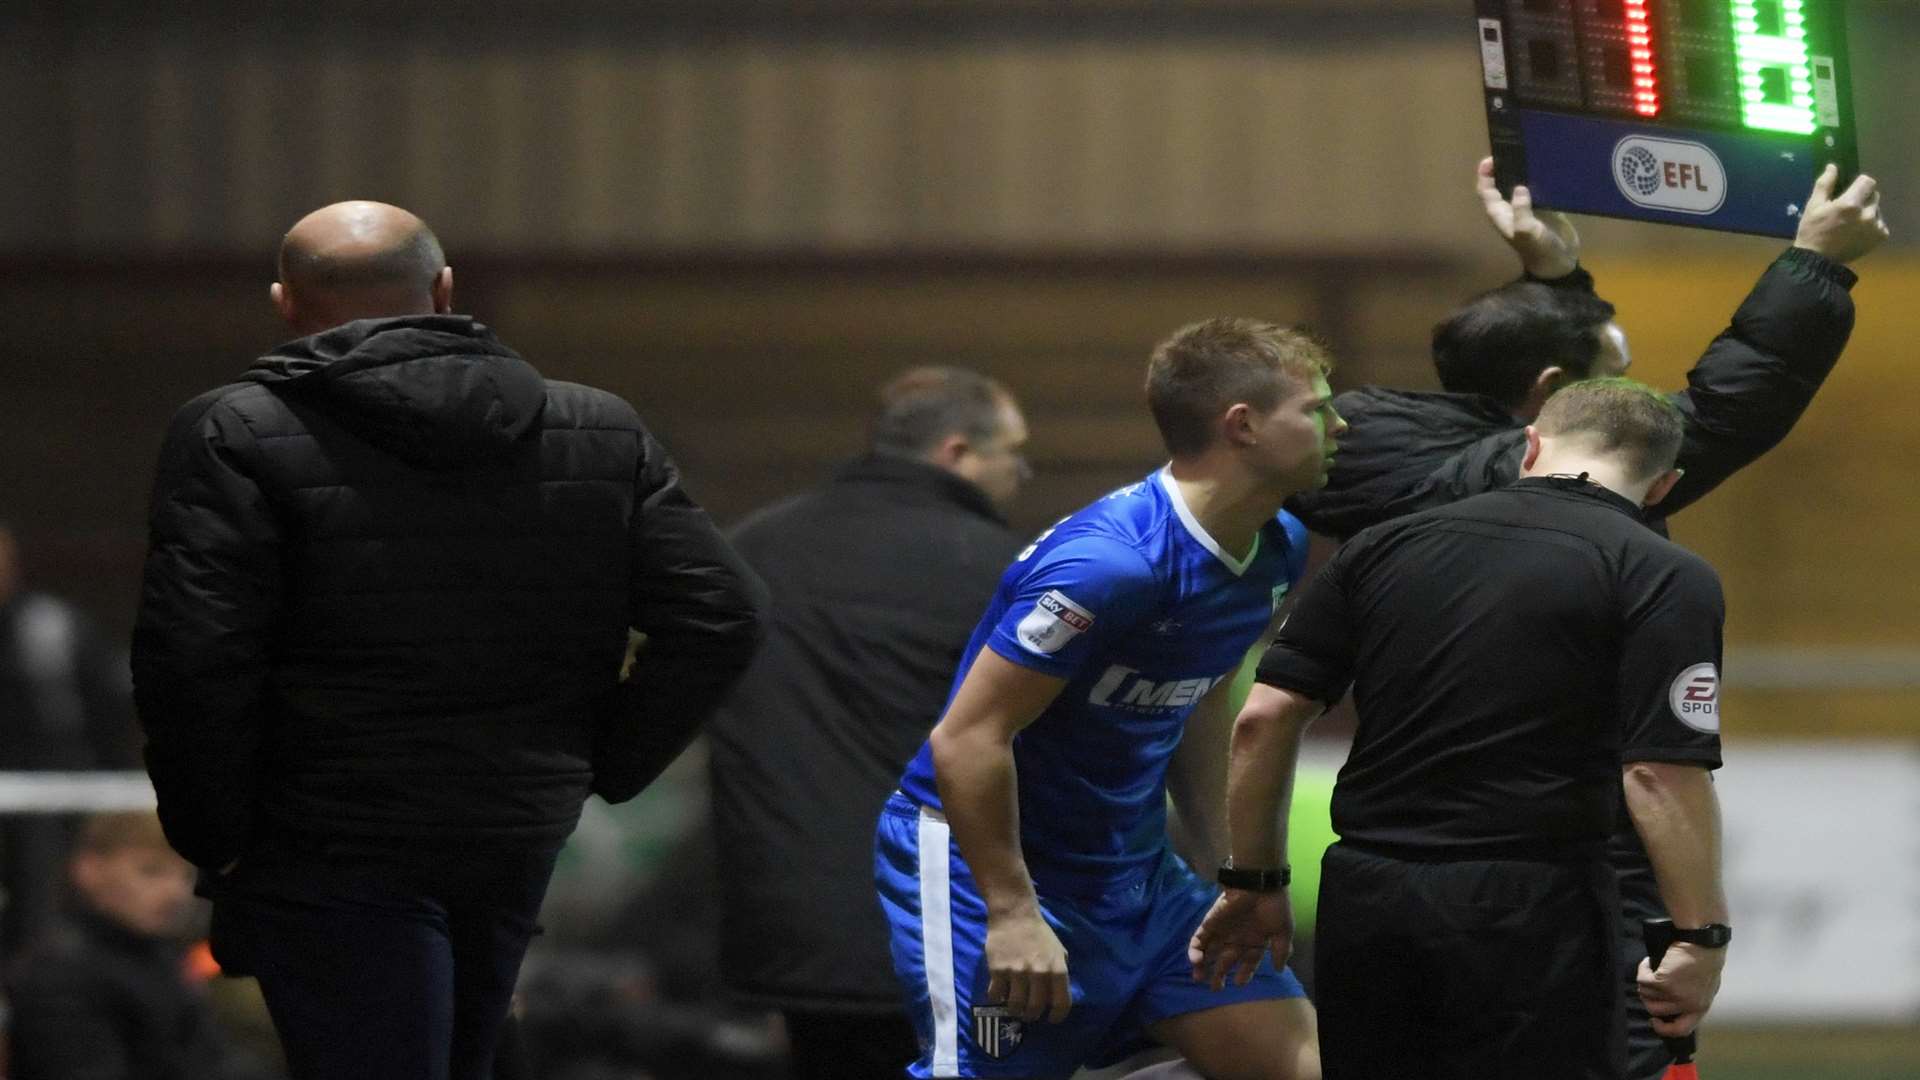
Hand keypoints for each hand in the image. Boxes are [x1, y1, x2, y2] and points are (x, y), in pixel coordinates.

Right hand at [984, 908, 1072, 1022]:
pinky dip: (997, 998)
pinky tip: (999, 993)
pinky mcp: (997, 970)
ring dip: (1015, 1010)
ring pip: (1015, 1005)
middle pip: (1035, 1008)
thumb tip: (1057, 993)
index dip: (1057, 1016)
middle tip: (1028, 1013)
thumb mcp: (1058, 950)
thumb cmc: (1039, 933)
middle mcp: (1038, 973)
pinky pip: (996, 995)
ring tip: (1014, 1006)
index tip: (1051, 1018)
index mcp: (1057, 969)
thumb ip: (1060, 972)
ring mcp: (1017, 972)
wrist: (1014, 914)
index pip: (1061, 1003)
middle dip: (1032, 1015)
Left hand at [1187, 887, 1292, 990]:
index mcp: (1255, 941)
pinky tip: (1196, 961)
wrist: (1260, 884)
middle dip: (1219, 975)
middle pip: (1225, 960)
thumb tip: (1279, 970)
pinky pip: (1200, 938)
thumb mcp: (1284, 932)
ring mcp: (1222, 931)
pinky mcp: (1210, 922)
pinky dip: (1195, 950)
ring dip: (1203, 965)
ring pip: (1209, 951)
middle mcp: (1237, 938)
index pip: (1247, 962)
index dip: (1244, 974)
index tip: (1239, 984)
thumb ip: (1281, 951)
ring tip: (1198, 979)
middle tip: (1215, 989)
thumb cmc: (1273, 907)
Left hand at [1477, 156, 1580, 278]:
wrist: (1559, 264)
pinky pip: (1537, 188)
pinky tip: (1546, 164)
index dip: (1484, 175)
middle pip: (1501, 183)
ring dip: (1522, 170)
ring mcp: (1527, 207)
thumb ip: (1521, 212)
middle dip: (1504, 167)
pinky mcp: (1544, 207)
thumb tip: (1519, 188)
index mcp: (1500, 214)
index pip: (1485, 191)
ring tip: (1531, 151)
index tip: (1492, 159)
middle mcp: (1510, 209)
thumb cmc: (1539, 251)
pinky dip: (1538, 177)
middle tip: (1514, 148)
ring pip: (1518, 183)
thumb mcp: (1528, 233)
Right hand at [1636, 941, 1725, 1038]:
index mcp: (1700, 1008)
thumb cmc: (1705, 961)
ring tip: (1650, 969)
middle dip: (1647, 997)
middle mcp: (1686, 1005)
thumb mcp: (1704, 987)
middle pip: (1655, 1010)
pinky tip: (1647, 962)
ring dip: (1644, 981)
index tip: (1654, 1020)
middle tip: (1649, 985)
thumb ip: (1691, 999)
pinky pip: (1643, 980)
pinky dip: (1642, 970)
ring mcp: (1674, 995)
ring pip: (1646, 994)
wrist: (1703, 943)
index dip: (1664, 1029)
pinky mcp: (1663, 982)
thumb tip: (1674, 1004)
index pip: (1680, 1030)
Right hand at [1793, 164, 1889, 263]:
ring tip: (1852, 222)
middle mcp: (1866, 214)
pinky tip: (1858, 231)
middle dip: (1863, 198)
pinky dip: (1872, 225)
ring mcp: (1874, 226)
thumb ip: (1825, 184)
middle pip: (1874, 195)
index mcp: (1850, 204)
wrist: (1817, 261)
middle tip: (1848, 209)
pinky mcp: (1879, 237)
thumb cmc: (1812, 231)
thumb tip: (1832, 166)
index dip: (1859, 184)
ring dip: (1867, 211)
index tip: (1850, 191)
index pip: (1868, 181)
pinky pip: (1880, 224)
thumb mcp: (1813, 206)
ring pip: (1876, 209)